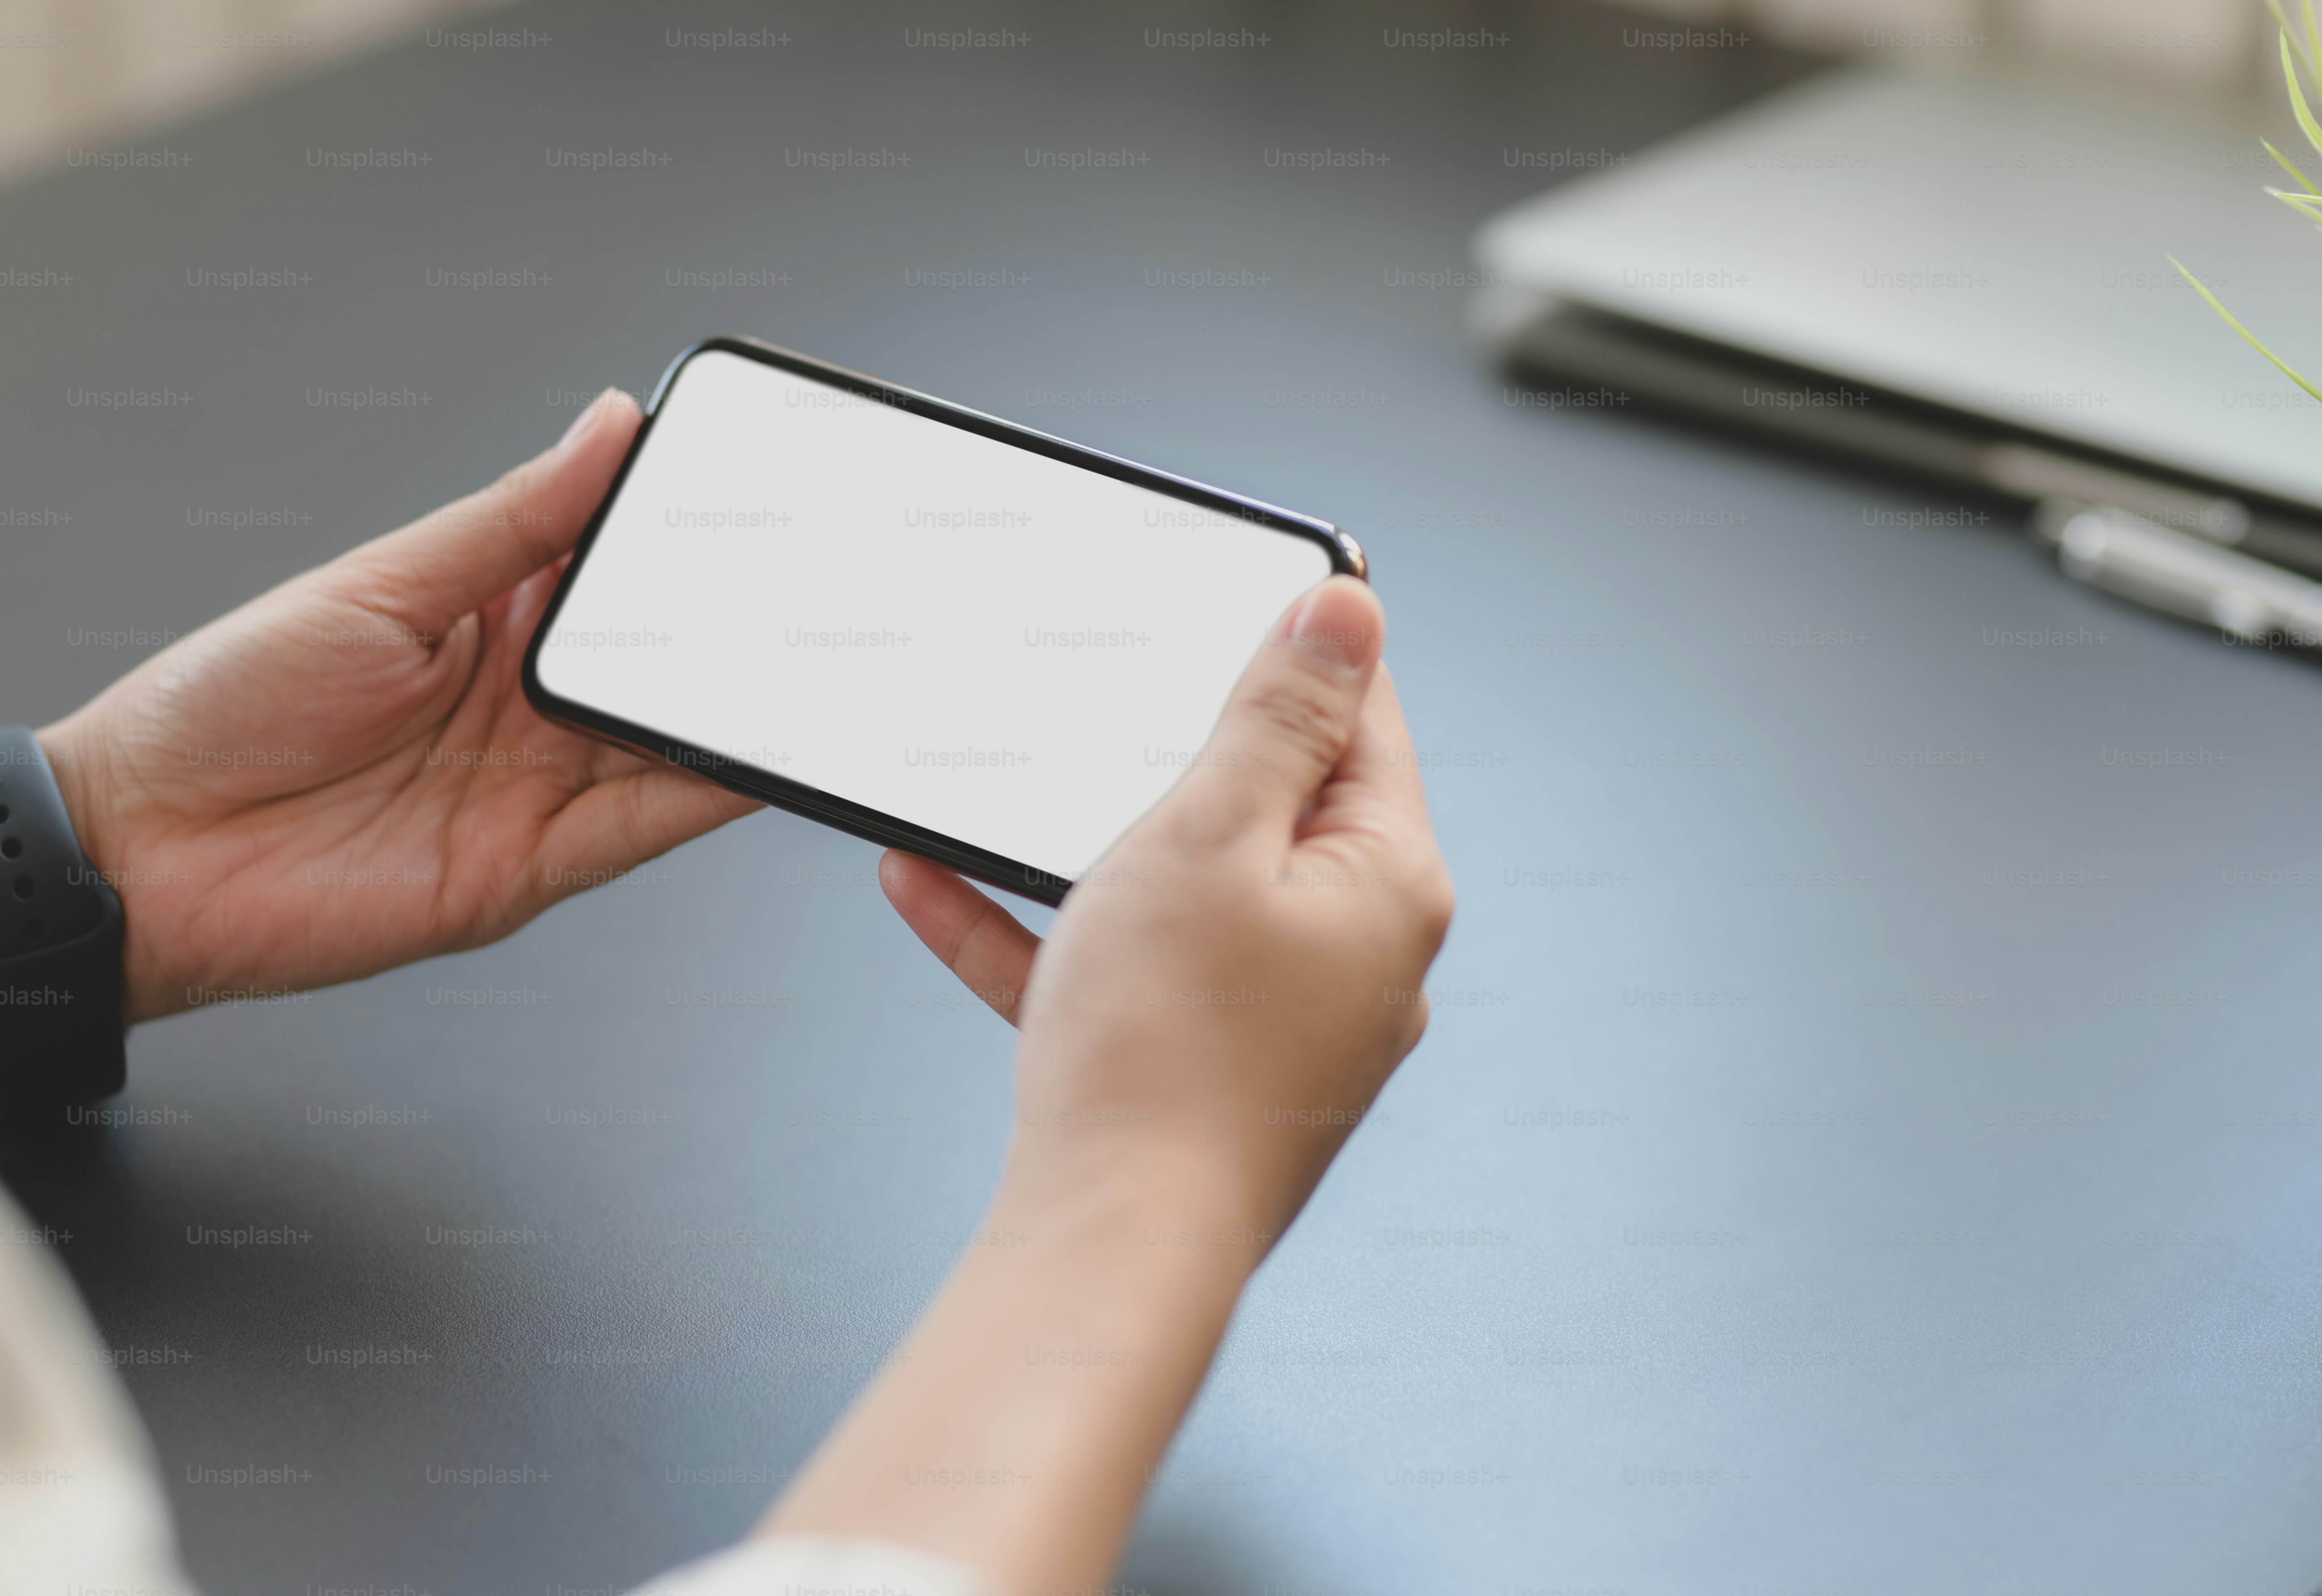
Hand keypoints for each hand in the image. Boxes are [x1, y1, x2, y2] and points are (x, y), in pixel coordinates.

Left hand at [40, 389, 757, 1020]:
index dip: (690, 533)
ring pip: (672, 743)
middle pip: (662, 657)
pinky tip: (762, 757)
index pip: (618, 565)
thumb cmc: (216, 708)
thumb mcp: (373, 586)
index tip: (764, 486)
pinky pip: (642, 826)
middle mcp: (522, 703)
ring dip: (745, 710)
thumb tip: (610, 425)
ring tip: (820, 664)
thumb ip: (510, 521)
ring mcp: (532, 787)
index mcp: (487, 616)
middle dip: (742, 623)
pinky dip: (709, 794)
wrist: (137, 851)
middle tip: (819, 577)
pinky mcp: (528, 868)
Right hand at [753, 577, 1448, 1590]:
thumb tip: (1352, 609)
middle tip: (1095, 687)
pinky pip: (1120, 975)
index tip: (1232, 588)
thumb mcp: (1210, 832)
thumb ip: (1277, 717)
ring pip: (1180, 894)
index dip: (1296, 647)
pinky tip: (933, 890)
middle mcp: (1357, 957)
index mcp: (1388, 885)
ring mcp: (1281, 1024)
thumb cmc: (1163, 1052)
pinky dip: (1040, 932)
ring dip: (1076, 843)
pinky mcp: (1203, 1076)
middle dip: (1169, 752)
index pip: (1363, 723)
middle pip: (1271, 808)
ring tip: (985, 793)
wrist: (1109, 1250)